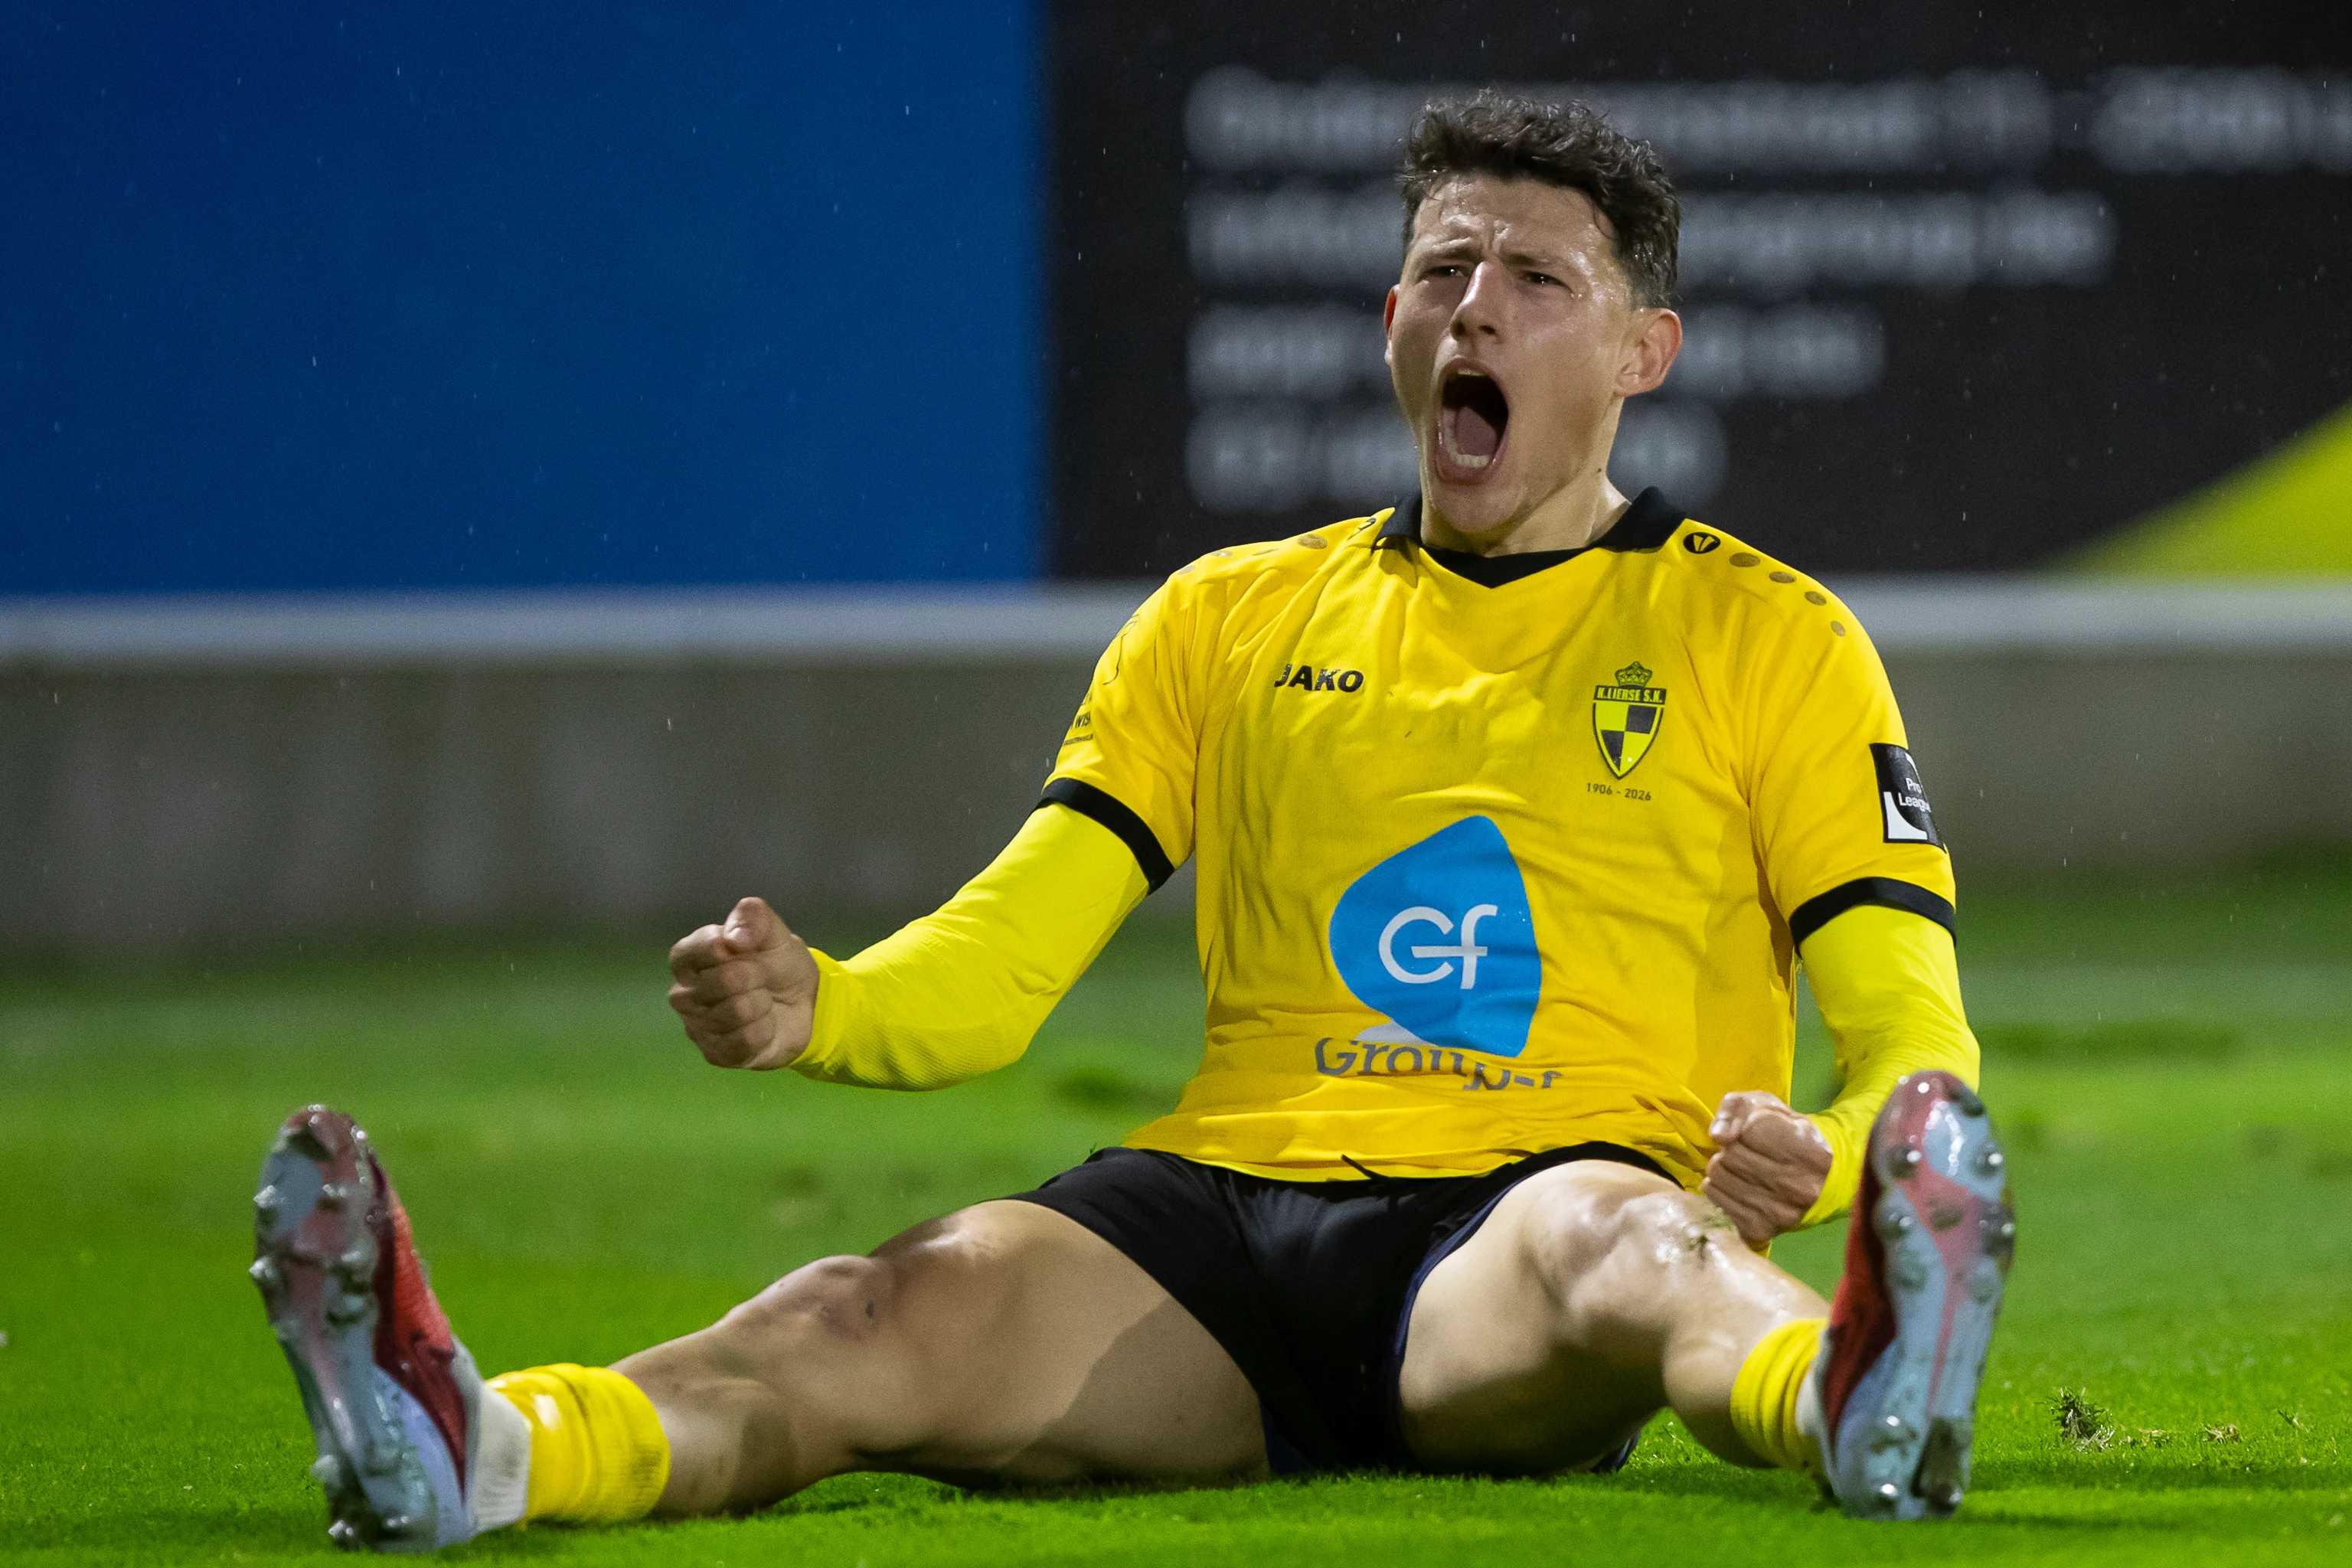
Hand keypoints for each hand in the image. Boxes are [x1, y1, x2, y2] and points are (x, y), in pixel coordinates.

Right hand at [667, 897, 819, 1069]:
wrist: (804, 1003)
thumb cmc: (778, 964)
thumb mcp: (773, 931)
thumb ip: (753, 917)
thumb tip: (734, 938)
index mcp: (688, 960)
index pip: (692, 951)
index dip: (724, 948)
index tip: (746, 947)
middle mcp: (685, 995)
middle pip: (722, 980)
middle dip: (756, 976)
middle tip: (762, 978)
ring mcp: (697, 1027)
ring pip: (737, 1011)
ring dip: (763, 1003)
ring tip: (764, 1001)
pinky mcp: (715, 1054)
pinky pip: (745, 1041)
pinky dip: (765, 1030)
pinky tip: (765, 1025)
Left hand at [1702, 1090, 1831, 1246]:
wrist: (1811, 1180)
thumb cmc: (1786, 1135)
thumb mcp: (1765, 1106)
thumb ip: (1736, 1109)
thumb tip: (1719, 1135)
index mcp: (1810, 1152)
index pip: (1752, 1128)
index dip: (1745, 1125)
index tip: (1756, 1131)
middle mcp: (1799, 1187)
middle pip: (1732, 1156)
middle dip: (1731, 1148)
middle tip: (1744, 1151)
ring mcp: (1780, 1214)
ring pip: (1719, 1178)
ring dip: (1721, 1168)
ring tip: (1739, 1168)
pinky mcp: (1760, 1231)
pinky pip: (1715, 1200)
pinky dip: (1718, 1189)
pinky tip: (1735, 1185)